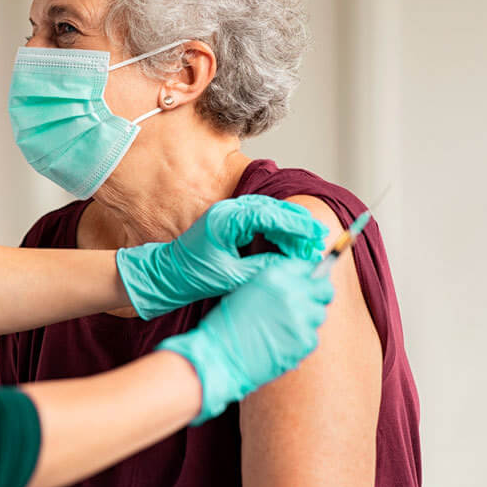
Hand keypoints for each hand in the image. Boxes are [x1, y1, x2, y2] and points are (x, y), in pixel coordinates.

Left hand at [116, 195, 327, 319]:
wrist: (167, 275)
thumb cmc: (194, 276)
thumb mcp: (232, 276)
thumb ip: (263, 268)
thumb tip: (292, 265)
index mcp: (226, 219)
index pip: (270, 215)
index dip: (296, 225)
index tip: (316, 234)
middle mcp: (228, 210)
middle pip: (272, 209)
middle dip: (298, 224)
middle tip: (319, 238)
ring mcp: (228, 213)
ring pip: (268, 213)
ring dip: (289, 227)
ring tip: (309, 242)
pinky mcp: (230, 221)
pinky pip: (260, 220)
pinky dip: (277, 229)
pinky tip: (289, 243)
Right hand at [156, 258, 333, 423]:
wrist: (219, 356)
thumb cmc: (227, 325)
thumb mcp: (248, 290)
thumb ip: (277, 284)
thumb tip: (303, 283)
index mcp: (275, 276)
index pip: (308, 267)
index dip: (309, 278)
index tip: (308, 285)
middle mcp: (292, 293)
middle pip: (324, 290)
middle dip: (318, 296)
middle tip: (306, 306)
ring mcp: (301, 318)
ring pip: (319, 315)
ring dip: (307, 320)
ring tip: (284, 329)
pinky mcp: (305, 341)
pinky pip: (312, 337)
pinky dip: (300, 341)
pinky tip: (281, 343)